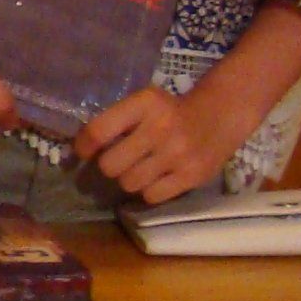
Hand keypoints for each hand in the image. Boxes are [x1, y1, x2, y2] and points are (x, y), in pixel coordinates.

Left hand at [72, 82, 249, 204]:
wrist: (220, 116)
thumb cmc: (171, 112)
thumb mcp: (144, 104)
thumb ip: (115, 121)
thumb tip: (80, 150)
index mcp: (145, 103)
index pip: (99, 131)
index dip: (84, 146)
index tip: (84, 152)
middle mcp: (161, 127)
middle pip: (110, 165)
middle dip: (110, 165)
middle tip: (119, 161)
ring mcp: (178, 153)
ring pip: (129, 183)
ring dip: (130, 179)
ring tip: (142, 168)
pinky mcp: (192, 175)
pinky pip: (151, 196)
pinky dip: (150, 190)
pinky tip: (159, 177)